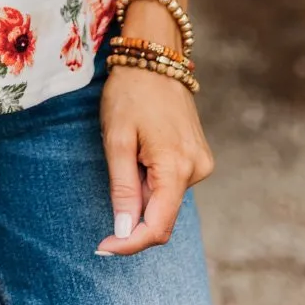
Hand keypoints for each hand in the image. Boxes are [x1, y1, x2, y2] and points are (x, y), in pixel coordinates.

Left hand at [96, 62, 213, 254]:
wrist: (154, 57)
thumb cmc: (130, 93)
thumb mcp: (117, 139)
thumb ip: (123, 189)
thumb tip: (124, 233)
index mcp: (176, 167)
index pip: (157, 227)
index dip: (129, 244)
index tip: (102, 247)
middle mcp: (197, 169)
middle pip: (162, 215)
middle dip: (133, 210)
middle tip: (113, 171)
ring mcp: (202, 163)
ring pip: (166, 199)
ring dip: (142, 190)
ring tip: (129, 150)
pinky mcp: (199, 156)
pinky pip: (172, 183)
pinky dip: (153, 178)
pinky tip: (142, 149)